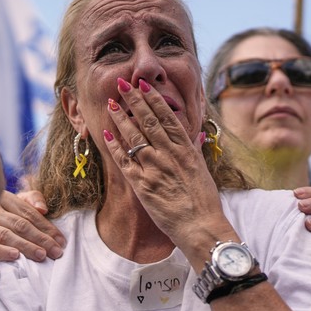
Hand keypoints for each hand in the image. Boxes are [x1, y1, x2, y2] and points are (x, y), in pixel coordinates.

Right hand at [0, 190, 65, 261]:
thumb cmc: (5, 211)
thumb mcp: (19, 199)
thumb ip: (34, 199)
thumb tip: (43, 209)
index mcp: (5, 198)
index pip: (28, 213)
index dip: (46, 227)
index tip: (61, 241)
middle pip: (20, 224)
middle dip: (41, 238)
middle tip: (56, 251)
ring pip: (6, 235)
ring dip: (25, 246)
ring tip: (41, 255)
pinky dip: (3, 251)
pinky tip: (15, 255)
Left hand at [103, 79, 233, 254]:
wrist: (200, 226)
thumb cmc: (204, 201)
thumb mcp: (202, 170)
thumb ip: (195, 149)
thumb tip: (196, 133)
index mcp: (185, 149)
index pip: (167, 117)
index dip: (153, 99)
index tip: (143, 85)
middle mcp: (169, 155)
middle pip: (148, 121)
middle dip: (134, 100)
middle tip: (122, 83)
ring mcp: (155, 168)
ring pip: (134, 136)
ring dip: (121, 118)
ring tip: (110, 103)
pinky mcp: (142, 185)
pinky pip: (124, 161)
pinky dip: (115, 146)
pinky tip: (106, 133)